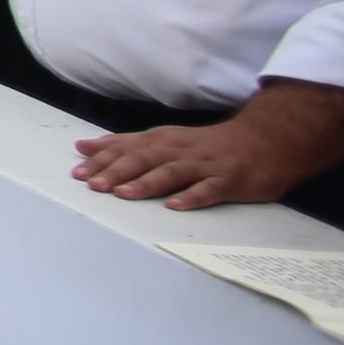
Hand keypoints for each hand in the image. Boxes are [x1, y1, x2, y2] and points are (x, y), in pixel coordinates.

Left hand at [72, 82, 343, 209]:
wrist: (265, 140)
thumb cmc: (209, 144)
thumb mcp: (165, 138)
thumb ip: (125, 144)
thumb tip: (85, 147)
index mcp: (163, 141)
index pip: (126, 149)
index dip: (102, 161)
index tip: (77, 173)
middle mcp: (180, 150)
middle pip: (143, 159)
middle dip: (116, 172)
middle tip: (92, 185)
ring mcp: (205, 165)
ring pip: (171, 173)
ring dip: (146, 183)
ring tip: (124, 194)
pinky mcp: (229, 180)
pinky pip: (208, 189)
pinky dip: (191, 197)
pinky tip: (175, 206)